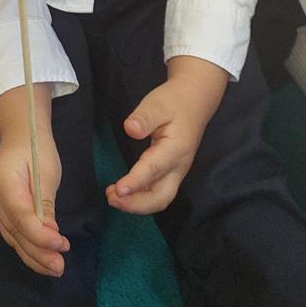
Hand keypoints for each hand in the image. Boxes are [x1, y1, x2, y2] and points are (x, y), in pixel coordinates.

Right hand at [0, 134, 68, 275]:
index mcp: (3, 182)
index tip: (62, 245)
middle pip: (15, 232)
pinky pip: (12, 233)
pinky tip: (41, 257)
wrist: (20, 134)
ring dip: (33, 255)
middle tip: (60, 267)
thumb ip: (45, 203)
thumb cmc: (35, 147)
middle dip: (38, 253)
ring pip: (12, 237)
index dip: (41, 236)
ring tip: (54, 268)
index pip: (20, 217)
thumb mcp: (46, 171)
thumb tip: (50, 234)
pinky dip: (26, 246)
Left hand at [106, 60, 226, 214]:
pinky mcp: (171, 172)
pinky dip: (141, 198)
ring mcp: (176, 172)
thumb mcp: (157, 104)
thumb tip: (130, 129)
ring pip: (160, 198)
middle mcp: (178, 167)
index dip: (135, 182)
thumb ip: (144, 117)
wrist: (193, 102)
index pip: (153, 169)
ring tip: (113, 197)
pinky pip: (158, 192)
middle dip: (136, 204)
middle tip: (111, 198)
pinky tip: (125, 193)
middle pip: (161, 197)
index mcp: (175, 149)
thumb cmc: (174, 102)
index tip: (118, 190)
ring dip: (137, 204)